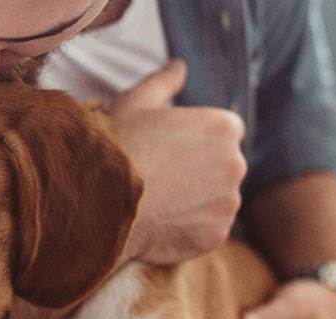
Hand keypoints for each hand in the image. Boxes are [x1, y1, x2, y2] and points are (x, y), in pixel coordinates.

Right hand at [110, 59, 246, 264]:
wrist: (100, 202)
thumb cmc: (116, 148)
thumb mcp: (135, 103)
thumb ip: (164, 82)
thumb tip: (178, 66)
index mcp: (222, 126)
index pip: (225, 131)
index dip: (197, 140)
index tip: (172, 150)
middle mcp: (235, 163)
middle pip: (225, 166)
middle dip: (201, 171)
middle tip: (162, 177)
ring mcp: (228, 203)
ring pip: (219, 200)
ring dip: (198, 200)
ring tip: (160, 201)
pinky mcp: (217, 235)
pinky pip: (209, 230)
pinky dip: (191, 229)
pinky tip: (162, 222)